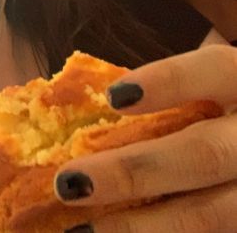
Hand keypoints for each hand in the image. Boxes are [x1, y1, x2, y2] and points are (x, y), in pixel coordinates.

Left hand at [55, 45, 236, 232]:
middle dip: (132, 171)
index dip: (166, 81)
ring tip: (80, 229)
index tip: (112, 97)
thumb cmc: (218, 111)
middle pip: (206, 153)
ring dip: (139, 225)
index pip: (214, 70)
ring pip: (213, 215)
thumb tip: (96, 105)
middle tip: (68, 183)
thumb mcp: (210, 88)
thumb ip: (172, 93)